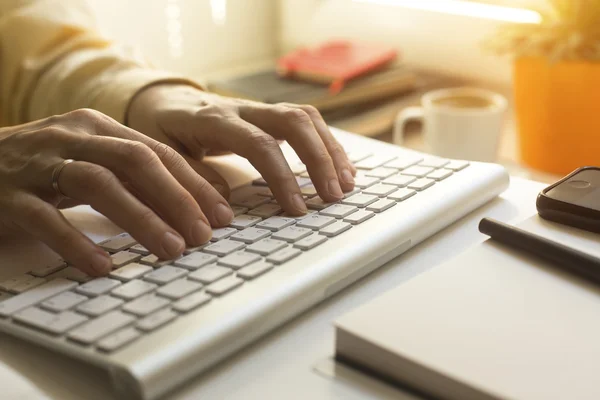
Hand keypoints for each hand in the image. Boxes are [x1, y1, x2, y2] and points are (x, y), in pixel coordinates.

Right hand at [0, 109, 232, 275]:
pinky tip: (103, 267)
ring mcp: (38, 163)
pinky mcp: (7, 194)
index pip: (158, 152)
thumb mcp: (91, 162)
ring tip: (171, 251)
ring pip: (98, 183)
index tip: (223, 215)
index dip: (194, 184)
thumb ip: (133, 177)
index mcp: (99, 128)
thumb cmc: (41, 168)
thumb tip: (191, 207)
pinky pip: (45, 218)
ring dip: (141, 218)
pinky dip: (77, 243)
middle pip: (136, 161)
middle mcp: (72, 137)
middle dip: (177, 198)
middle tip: (204, 235)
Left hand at [127, 84, 356, 214]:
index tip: (297, 207)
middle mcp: (242, 109)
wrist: (162, 99)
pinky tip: (338, 167)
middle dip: (319, 159)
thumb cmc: (161, 130)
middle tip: (333, 195)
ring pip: (305, 118)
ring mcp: (259, 108)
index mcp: (214, 120)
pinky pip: (305, 122)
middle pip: (294, 122)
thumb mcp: (162, 156)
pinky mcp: (269, 115)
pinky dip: (326, 144)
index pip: (259, 144)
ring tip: (345, 185)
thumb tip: (224, 208)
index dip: (282, 176)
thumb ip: (191, 178)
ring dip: (330, 151)